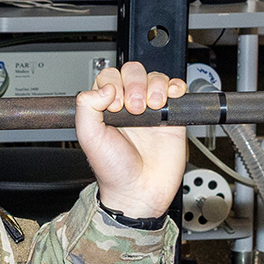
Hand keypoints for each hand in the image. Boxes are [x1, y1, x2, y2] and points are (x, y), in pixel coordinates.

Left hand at [75, 60, 188, 224]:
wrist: (139, 191)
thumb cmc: (113, 170)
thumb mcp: (89, 138)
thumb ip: (87, 108)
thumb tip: (104, 87)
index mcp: (106, 107)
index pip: (110, 76)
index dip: (114, 84)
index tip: (115, 107)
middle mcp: (128, 105)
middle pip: (133, 72)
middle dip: (135, 83)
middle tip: (135, 108)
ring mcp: (151, 109)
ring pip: (156, 77)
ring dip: (155, 86)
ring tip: (152, 107)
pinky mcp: (171, 117)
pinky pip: (176, 90)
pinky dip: (176, 87)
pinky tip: (170, 98)